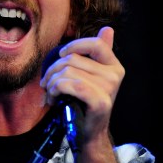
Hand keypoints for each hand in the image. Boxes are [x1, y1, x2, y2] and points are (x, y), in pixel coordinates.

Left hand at [40, 26, 123, 143]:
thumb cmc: (84, 103)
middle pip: (73, 59)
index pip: (95, 44)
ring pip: (68, 72)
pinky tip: (53, 98)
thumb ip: (98, 54)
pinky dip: (56, 90)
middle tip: (47, 84)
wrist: (88, 133)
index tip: (61, 56)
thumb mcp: (91, 76)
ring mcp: (109, 88)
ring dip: (52, 83)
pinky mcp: (100, 102)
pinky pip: (71, 85)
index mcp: (114, 66)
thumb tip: (108, 29)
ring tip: (50, 93)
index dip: (74, 46)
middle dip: (53, 70)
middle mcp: (115, 75)